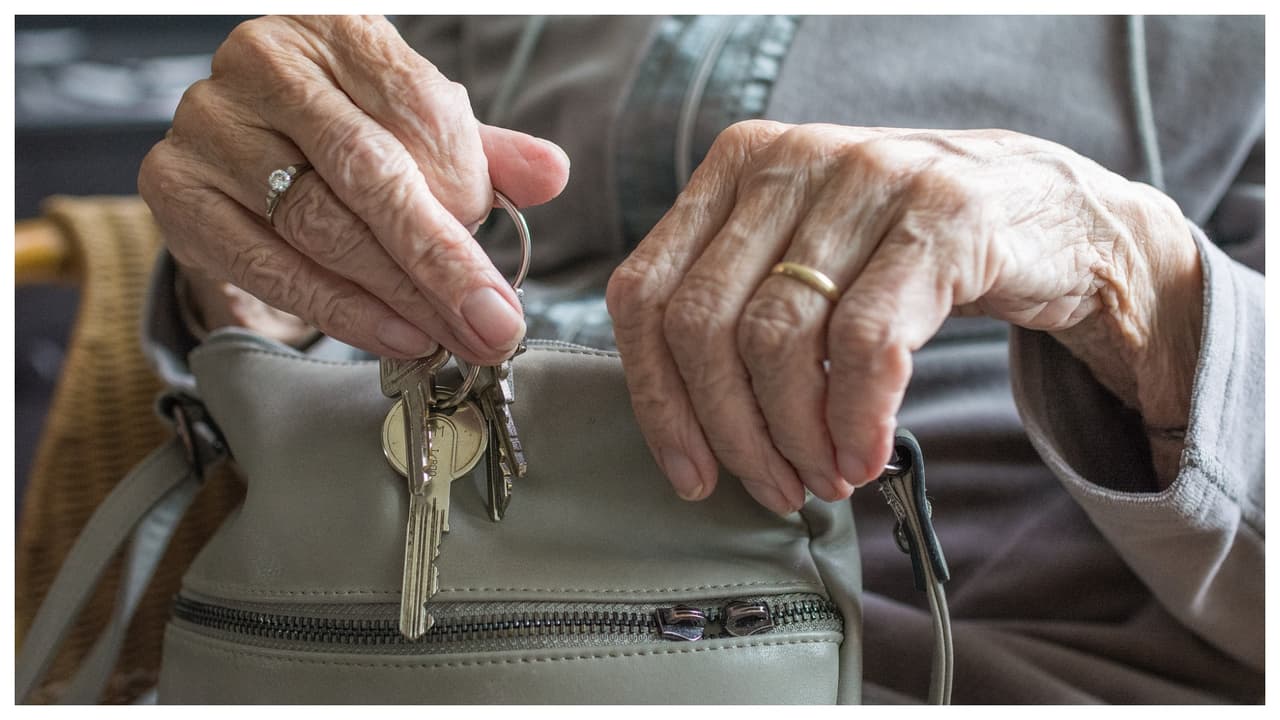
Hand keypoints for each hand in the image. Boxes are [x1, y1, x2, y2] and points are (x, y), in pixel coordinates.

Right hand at [139, 15, 569, 363]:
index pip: (416, 107)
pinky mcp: (175, 187)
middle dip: (441, 261)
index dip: (465, 188)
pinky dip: (339, 310)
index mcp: (339, 32)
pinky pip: (266, 264)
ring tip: (452, 338)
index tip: (502, 258)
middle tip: (493, 325)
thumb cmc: (352, 133)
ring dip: (397, 296)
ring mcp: (211, 124)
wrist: (250, 144)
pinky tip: (394, 334)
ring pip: (319, 225)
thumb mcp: (424, 132)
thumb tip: (551, 173)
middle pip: (369, 174)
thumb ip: (486, 154)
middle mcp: (266, 64)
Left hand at [607, 121, 1201, 513]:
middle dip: (731, 431)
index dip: (657, 398)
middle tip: (775, 489)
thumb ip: (738, 304)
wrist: (1052, 215)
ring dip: (795, 436)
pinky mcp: (943, 215)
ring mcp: (868, 179)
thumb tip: (681, 423)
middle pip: (703, 324)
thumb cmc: (909, 254)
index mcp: (738, 166)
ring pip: (777, 337)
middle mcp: (792, 160)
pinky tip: (866, 456)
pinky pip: (866, 342)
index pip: (646, 291)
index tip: (689, 473)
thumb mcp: (807, 257)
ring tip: (825, 479)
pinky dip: (857, 418)